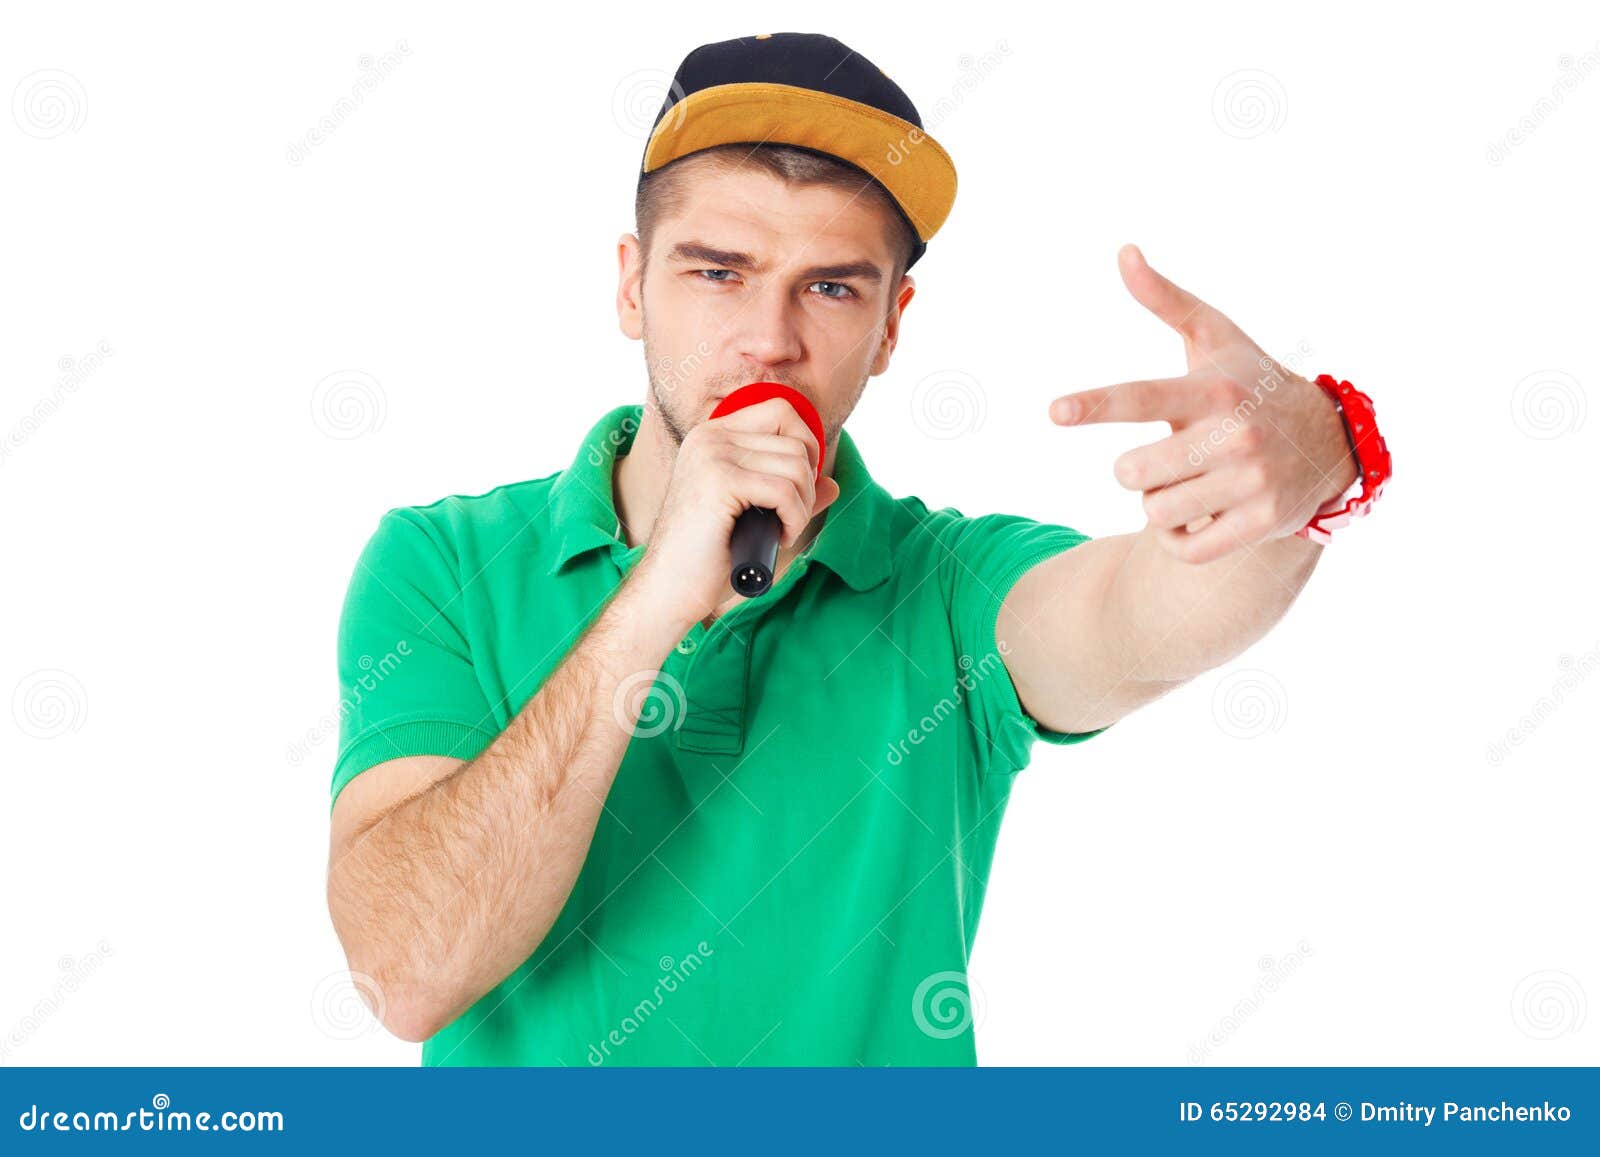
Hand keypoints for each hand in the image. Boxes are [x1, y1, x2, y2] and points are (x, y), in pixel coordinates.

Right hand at [631, 396, 841, 626]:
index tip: (798, 488)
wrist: (670, 588)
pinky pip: (786, 492)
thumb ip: (790, 493)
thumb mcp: (754, 515)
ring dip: (802, 507)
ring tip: (781, 531)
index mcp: (713, 436)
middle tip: (788, 519)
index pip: (781, 411)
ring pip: (797, 467)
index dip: (806, 446)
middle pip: (796, 442)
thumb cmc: (709, 557)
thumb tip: (833, 484)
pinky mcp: (720, 481)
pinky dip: (794, 519)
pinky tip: (777, 537)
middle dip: (807, 487)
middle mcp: (710, 437)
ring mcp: (713, 455)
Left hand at [1049, 245, 1359, 564]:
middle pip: (1132, 472)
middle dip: (1136, 470)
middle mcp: (1234, 436)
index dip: (1096, 404)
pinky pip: (1183, 548)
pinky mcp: (1260, 524)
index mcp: (1213, 390)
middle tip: (1168, 456)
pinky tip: (1200, 514)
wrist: (1325, 440)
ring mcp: (1251, 483)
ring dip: (1159, 503)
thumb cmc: (1248, 383)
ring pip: (1154, 513)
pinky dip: (1179, 538)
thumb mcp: (1214, 338)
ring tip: (1193, 481)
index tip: (1055, 411)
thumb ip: (1165, 299)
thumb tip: (1123, 251)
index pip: (1142, 397)